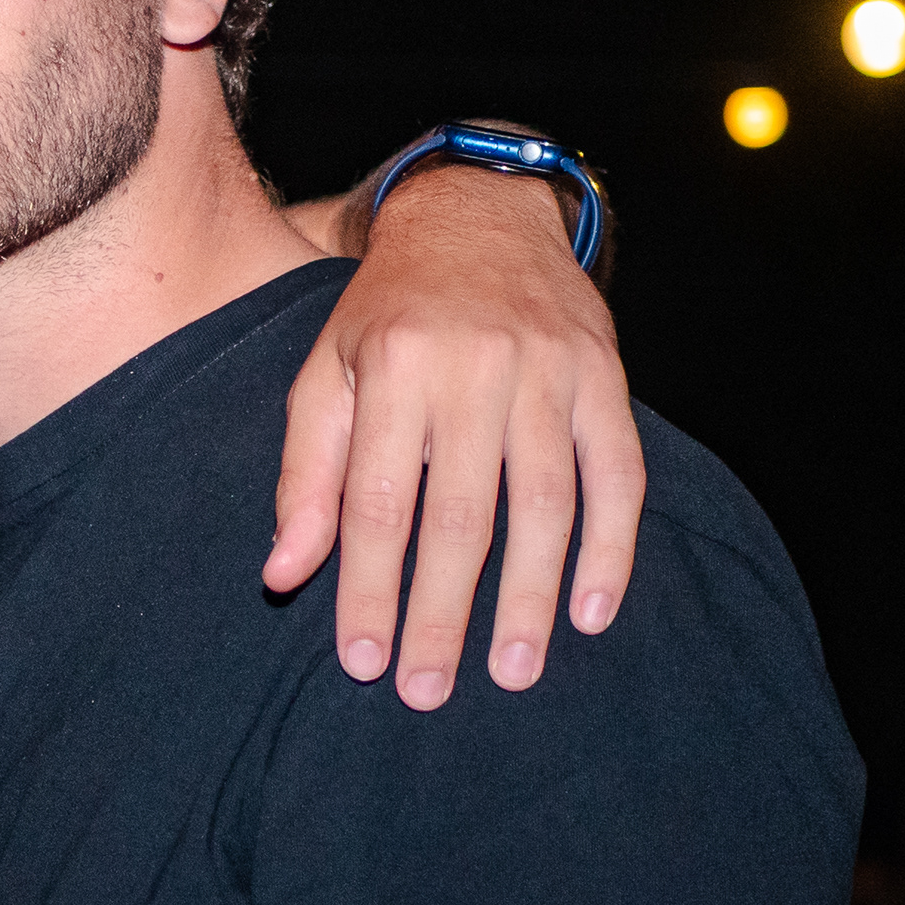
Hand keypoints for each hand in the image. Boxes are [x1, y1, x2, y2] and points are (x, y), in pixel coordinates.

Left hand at [269, 163, 644, 707]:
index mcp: (392, 365)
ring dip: (529, 597)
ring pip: (544, 502)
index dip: (370, 588)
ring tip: (513, 672)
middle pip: (461, 514)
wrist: (479, 214)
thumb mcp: (325, 373)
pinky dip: (611, 547)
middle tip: (428, 691)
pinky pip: (619, 473)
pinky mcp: (605, 374)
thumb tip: (284, 575)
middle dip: (443, 613)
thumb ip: (308, 474)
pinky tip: (591, 612)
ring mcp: (549, 370)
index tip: (363, 662)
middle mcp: (474, 366)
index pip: (379, 501)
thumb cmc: (388, 313)